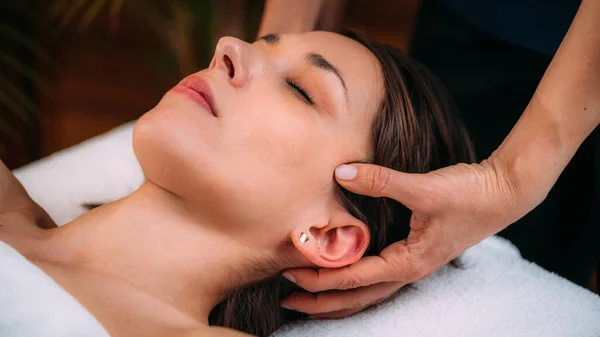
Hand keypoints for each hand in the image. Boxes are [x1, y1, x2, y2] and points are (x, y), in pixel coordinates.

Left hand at [281, 154, 546, 317]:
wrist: (504, 192)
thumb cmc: (469, 194)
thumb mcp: (423, 188)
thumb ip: (380, 180)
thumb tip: (341, 173)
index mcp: (408, 262)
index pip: (354, 278)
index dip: (320, 277)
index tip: (291, 275)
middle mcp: (409, 270)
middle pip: (358, 298)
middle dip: (322, 302)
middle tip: (287, 300)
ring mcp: (413, 264)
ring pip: (368, 292)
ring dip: (337, 296)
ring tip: (308, 297)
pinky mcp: (415, 253)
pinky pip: (378, 278)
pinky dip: (355, 283)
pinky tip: (342, 275)